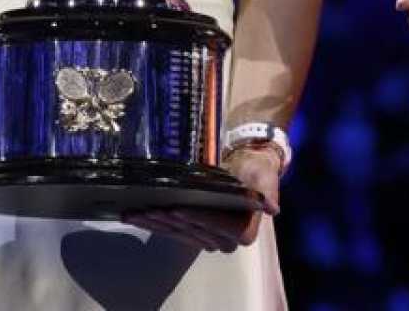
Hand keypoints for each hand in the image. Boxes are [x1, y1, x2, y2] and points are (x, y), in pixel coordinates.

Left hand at [121, 144, 280, 252]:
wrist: (247, 167)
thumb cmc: (257, 171)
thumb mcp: (266, 178)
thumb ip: (268, 193)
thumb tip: (273, 208)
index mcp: (244, 232)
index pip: (217, 226)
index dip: (197, 218)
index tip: (178, 209)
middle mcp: (225, 241)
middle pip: (192, 230)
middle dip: (169, 220)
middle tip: (149, 208)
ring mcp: (206, 238)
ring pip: (177, 232)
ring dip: (154, 224)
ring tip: (135, 213)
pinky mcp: (191, 232)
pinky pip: (170, 230)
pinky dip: (152, 224)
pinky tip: (135, 217)